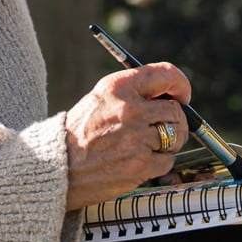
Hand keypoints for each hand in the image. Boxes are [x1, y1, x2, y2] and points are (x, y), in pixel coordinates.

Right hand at [63, 61, 191, 211]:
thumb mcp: (100, 99)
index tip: (183, 95)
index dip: (180, 84)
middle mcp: (130, 110)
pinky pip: (168, 160)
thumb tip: (171, 95)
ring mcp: (136, 138)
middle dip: (176, 120)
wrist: (59, 167)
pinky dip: (160, 162)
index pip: (165, 74)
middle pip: (175, 110)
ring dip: (169, 143)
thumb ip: (132, 93)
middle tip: (167, 127)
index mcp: (118, 88)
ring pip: (176, 136)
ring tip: (149, 146)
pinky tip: (141, 161)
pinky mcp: (140, 164)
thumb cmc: (81, 133)